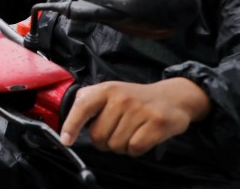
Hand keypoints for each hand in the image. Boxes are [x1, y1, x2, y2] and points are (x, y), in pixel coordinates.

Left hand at [60, 78, 210, 155]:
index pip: (83, 107)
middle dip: (103, 142)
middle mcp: (121, 98)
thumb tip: (71, 120)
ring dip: (121, 146)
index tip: (66, 141)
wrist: (172, 97)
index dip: (71, 125)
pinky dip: (135, 150)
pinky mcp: (156, 124)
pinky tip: (141, 139)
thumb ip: (89, 100)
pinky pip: (135, 148)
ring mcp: (139, 111)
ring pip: (116, 145)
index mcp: (106, 90)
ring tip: (130, 133)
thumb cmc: (135, 98)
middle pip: (98, 136)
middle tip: (114, 133)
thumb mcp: (110, 91)